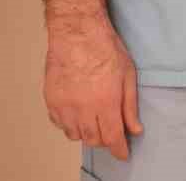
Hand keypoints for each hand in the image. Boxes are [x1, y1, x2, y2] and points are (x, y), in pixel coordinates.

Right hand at [43, 17, 141, 160]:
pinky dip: (70, 125)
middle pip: (94, 139)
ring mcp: (64, 106)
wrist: (77, 32)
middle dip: (105, 140)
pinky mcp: (51, 101)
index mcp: (105, 102)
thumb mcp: (128, 74)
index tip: (123, 154)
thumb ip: (130, 105)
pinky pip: (60, 124)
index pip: (112, 137)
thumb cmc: (105, 48)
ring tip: (95, 121)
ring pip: (75, 135)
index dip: (119, 150)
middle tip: (111, 132)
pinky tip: (78, 115)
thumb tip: (135, 129)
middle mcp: (83, 108)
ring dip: (87, 133)